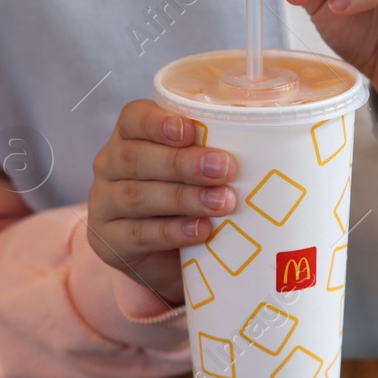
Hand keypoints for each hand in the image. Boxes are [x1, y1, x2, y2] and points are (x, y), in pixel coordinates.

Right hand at [87, 100, 236, 304]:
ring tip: (223, 202)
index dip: (159, 122)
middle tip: (225, 168)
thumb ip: (217, 155)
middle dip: (183, 163)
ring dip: (184, 198)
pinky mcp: (109, 241)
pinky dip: (173, 232)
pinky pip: (138, 234)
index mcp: (131, 137)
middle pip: (136, 158)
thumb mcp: (201, 173)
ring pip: (138, 196)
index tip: (192, 130)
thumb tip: (273, 144)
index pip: (133, 118)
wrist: (169, 259)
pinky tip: (202, 230)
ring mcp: (104, 204)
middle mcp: (111, 165)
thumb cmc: (191, 203)